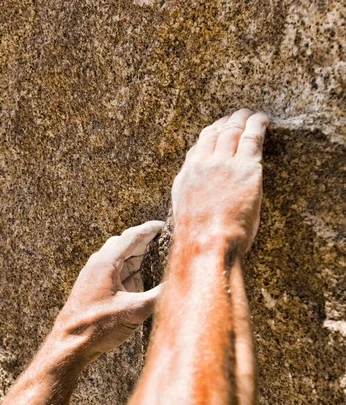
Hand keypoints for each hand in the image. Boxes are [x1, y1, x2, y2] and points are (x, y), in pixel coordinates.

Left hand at [52, 221, 163, 362]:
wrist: (69, 346)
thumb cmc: (96, 327)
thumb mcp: (134, 311)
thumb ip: (159, 296)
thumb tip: (181, 285)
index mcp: (106, 262)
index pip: (132, 236)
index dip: (151, 229)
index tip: (166, 225)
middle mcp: (100, 265)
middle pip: (127, 245)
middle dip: (148, 242)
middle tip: (168, 241)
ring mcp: (98, 277)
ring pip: (123, 260)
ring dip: (141, 258)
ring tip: (161, 258)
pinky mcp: (98, 290)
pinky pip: (119, 274)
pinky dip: (134, 273)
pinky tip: (145, 280)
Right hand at [171, 108, 268, 253]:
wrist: (207, 244)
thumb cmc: (199, 241)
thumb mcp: (187, 218)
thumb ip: (194, 202)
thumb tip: (202, 203)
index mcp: (186, 177)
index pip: (197, 149)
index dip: (209, 137)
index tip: (216, 131)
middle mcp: (202, 165)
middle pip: (214, 134)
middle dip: (226, 123)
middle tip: (236, 117)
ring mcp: (224, 164)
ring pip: (233, 131)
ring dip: (243, 119)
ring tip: (252, 114)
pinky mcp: (246, 167)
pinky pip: (252, 138)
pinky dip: (258, 125)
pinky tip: (264, 120)